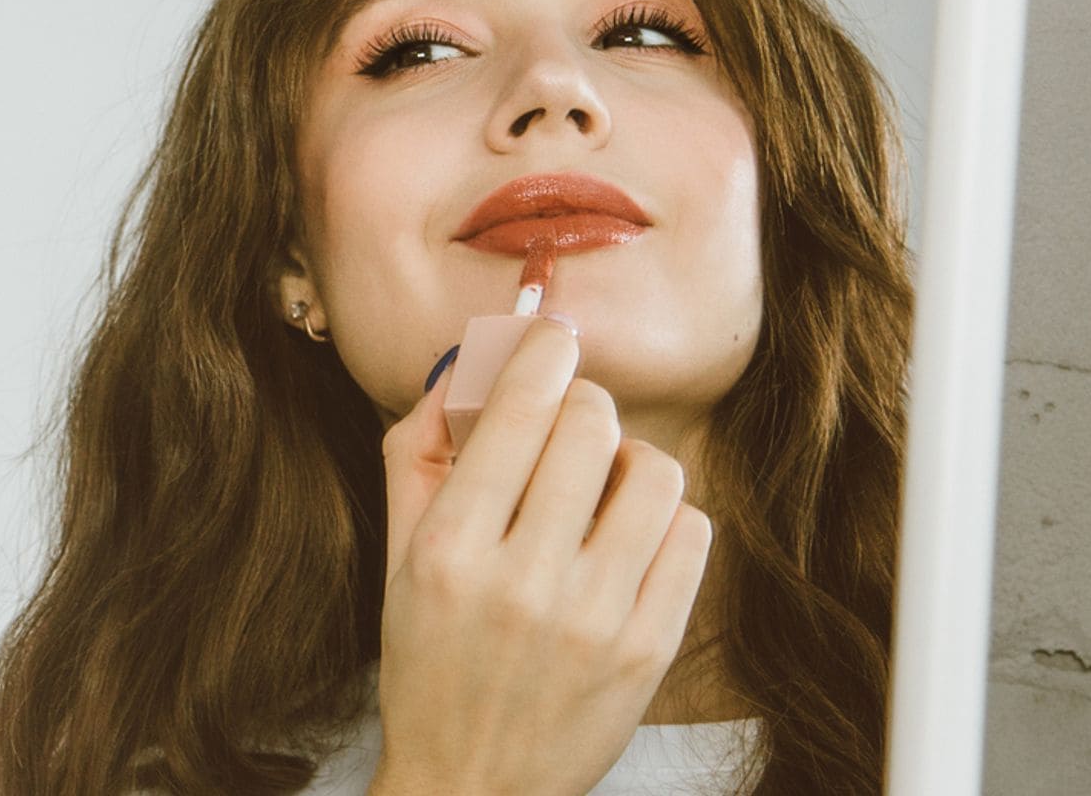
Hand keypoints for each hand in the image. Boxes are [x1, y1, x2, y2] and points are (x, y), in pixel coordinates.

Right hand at [370, 318, 711, 795]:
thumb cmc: (430, 663)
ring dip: (629, 461)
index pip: (520, 410)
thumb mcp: (399, 559)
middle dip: (582, 405)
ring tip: (602, 488)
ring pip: (654, 473)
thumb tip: (464, 365)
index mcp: (451, 551)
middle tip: (569, 423)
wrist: (473, 785)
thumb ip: (416, 454)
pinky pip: (692, 534)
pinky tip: (629, 538)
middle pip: (591, 426)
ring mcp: (595, 620)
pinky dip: (665, 518)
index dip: (543, 353)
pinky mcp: (648, 650)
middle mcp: (523, 582)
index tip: (551, 340)